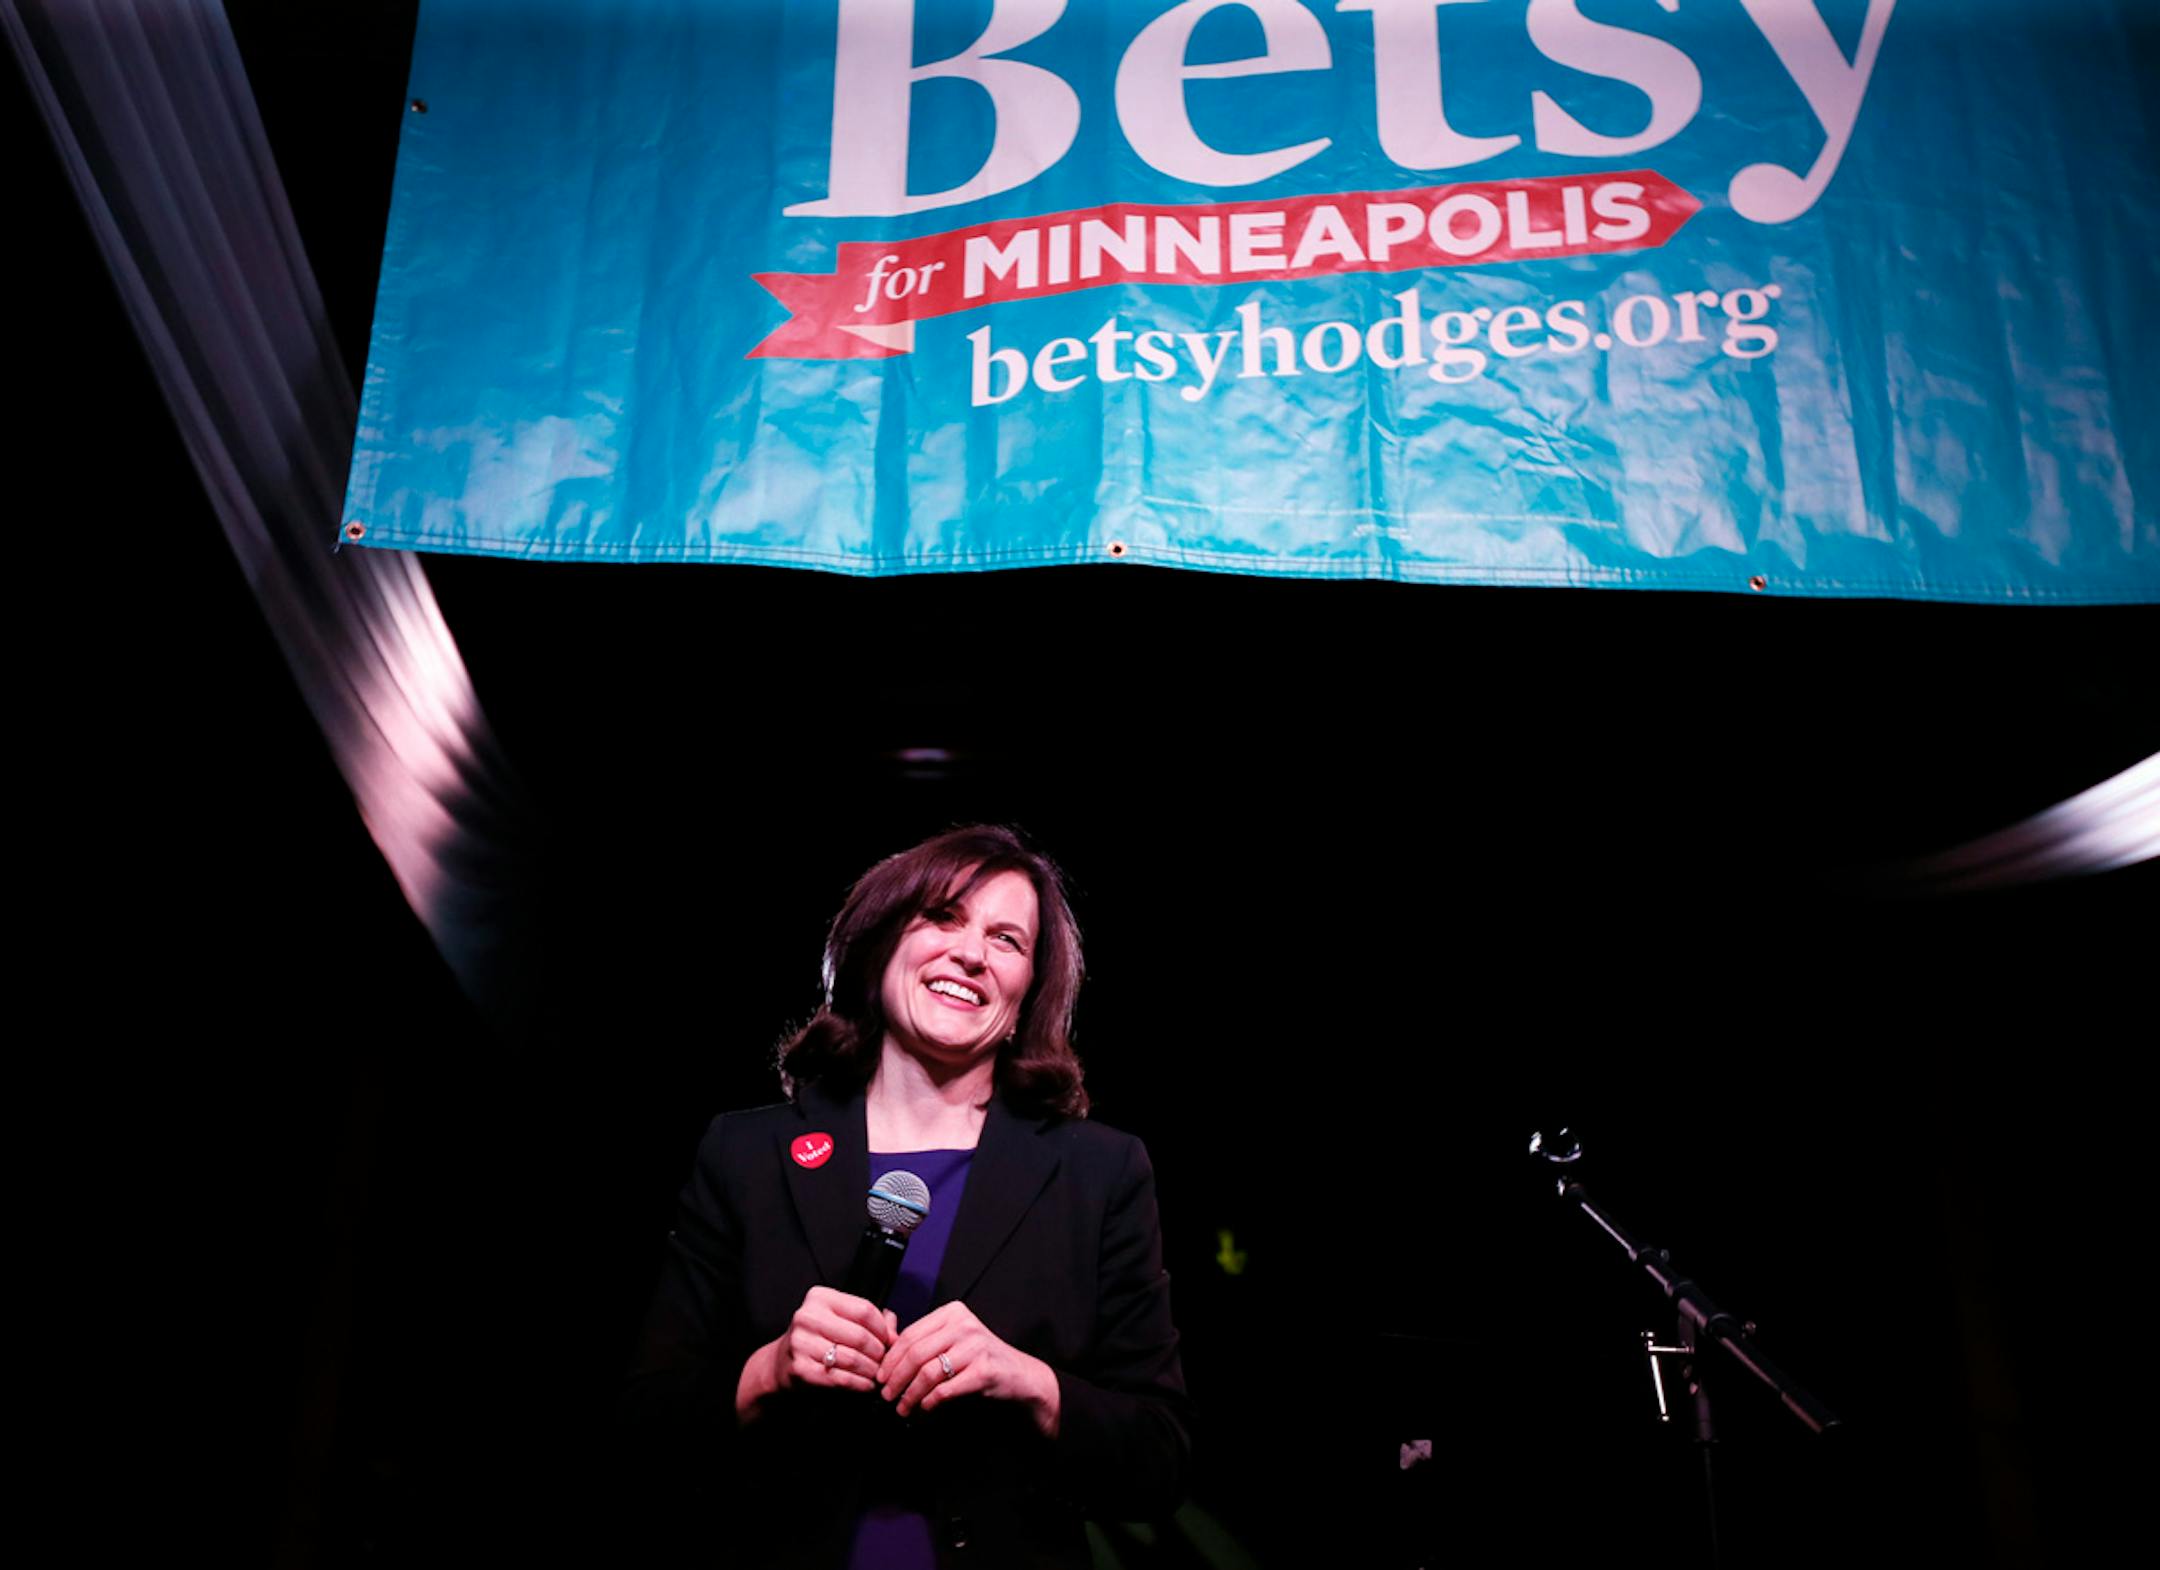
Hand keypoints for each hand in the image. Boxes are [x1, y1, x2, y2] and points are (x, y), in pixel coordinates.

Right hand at [740, 1287, 897, 1418]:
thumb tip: (895, 1331)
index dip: (883, 1329)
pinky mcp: (801, 1370)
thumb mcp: (838, 1321)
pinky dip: (860, 1384)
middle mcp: (807, 1317)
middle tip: (886, 1362)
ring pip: (853, 1359)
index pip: (864, 1310)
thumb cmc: (817, 1340)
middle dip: (879, 1352)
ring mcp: (801, 1344)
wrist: (781, 1365)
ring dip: (872, 1370)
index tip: (890, 1341)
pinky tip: (866, 1385)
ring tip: (878, 1374)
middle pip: (860, 1336)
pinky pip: (842, 1378)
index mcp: (819, 1298)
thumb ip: (868, 1321)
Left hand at [877, 1301, 1060, 1435]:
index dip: (890, 1359)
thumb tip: (885, 1334)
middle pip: (916, 1353)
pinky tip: (925, 1409)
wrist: (1021, 1378)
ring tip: (902, 1408)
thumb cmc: (980, 1361)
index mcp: (953, 1313)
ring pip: (928, 1372)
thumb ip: (922, 1338)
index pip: (910, 1335)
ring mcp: (976, 1346)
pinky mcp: (984, 1371)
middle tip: (886, 1396)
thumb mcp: (952, 1341)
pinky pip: (946, 1389)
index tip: (880, 1377)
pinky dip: (930, 1402)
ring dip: (910, 1395)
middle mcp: (965, 1324)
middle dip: (896, 1378)